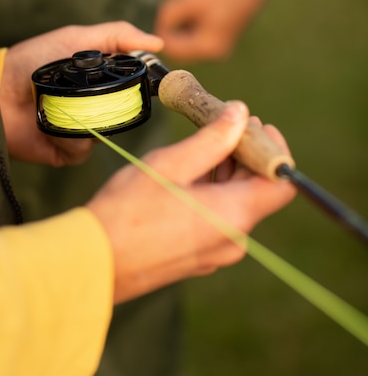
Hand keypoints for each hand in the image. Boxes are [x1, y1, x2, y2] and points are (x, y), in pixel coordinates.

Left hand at [0, 22, 163, 166]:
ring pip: (105, 134)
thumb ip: (118, 35)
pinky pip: (82, 148)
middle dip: (113, 107)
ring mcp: (82, 129)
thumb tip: (159, 43)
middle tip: (95, 97)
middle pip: (125, 114)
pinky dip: (68, 137)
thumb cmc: (33, 60)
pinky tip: (51, 126)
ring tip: (60, 107)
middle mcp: (96, 107)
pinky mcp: (67, 150)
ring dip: (86, 121)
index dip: (143, 88)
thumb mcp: (77, 38)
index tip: (149, 84)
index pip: (135, 89)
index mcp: (102, 83)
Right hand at [87, 102, 294, 302]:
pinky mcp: (198, 256)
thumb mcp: (171, 164)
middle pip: (257, 190)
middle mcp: (233, 238)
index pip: (281, 182)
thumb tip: (241, 113)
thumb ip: (212, 139)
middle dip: (245, 154)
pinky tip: (190, 172)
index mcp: (233, 215)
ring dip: (227, 170)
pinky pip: (219, 218)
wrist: (93, 262)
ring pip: (236, 203)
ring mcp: (216, 252)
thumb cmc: (128, 211)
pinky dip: (213, 191)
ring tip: (203, 142)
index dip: (274, 150)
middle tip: (224, 123)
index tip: (257, 125)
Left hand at [155, 0, 274, 63]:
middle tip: (171, 13)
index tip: (162, 16)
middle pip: (180, 52)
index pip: (173, 50)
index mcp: (207, 47)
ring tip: (187, 9)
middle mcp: (215, 54)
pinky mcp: (221, 42)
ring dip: (181, 31)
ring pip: (188, 47)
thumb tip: (158, 29)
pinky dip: (191, 30)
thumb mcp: (189, 0)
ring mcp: (219, 50)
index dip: (162, 35)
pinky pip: (198, 42)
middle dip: (172, 34)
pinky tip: (196, 12)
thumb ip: (168, 15)